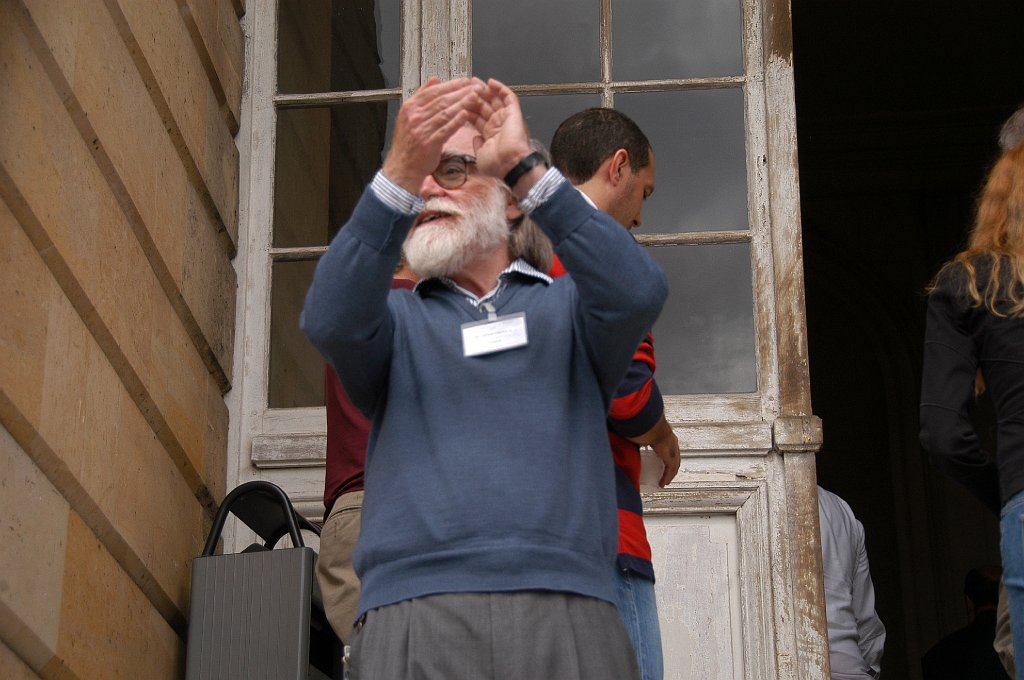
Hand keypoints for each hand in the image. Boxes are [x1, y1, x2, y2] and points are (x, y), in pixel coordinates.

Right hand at [381, 77, 484, 193]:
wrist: (402, 168)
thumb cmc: (408, 144)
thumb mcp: (408, 115)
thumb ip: (421, 96)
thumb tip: (434, 80)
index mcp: (410, 107)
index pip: (433, 91)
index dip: (451, 85)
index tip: (465, 81)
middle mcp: (414, 117)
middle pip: (441, 100)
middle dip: (461, 92)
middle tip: (475, 86)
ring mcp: (421, 130)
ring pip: (445, 113)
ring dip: (462, 103)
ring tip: (475, 97)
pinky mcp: (429, 144)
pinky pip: (445, 130)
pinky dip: (456, 121)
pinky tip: (466, 115)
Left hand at [472, 79, 533, 180]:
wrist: (510, 164)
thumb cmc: (498, 165)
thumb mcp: (480, 156)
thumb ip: (477, 145)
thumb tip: (475, 138)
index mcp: (490, 135)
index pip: (476, 117)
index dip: (467, 108)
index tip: (458, 100)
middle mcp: (498, 125)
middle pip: (484, 106)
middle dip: (474, 96)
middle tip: (464, 86)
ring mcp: (506, 118)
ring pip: (495, 99)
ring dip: (485, 90)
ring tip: (474, 81)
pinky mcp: (514, 113)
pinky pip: (509, 97)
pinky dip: (500, 88)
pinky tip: (491, 82)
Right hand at [629, 416, 679, 487]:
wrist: (645, 422)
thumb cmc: (640, 423)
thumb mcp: (638, 432)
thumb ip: (633, 438)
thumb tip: (623, 441)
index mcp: (664, 432)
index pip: (668, 445)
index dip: (666, 455)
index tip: (661, 462)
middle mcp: (670, 440)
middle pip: (674, 456)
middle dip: (671, 467)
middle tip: (665, 475)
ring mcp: (672, 447)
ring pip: (674, 464)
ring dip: (669, 474)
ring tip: (663, 481)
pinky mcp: (669, 455)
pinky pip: (669, 469)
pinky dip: (666, 477)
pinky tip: (662, 483)